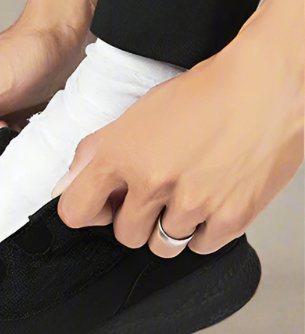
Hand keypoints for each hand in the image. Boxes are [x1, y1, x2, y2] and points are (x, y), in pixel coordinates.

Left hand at [55, 5, 303, 256]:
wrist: (264, 86)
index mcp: (119, 154)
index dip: (87, 211)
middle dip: (136, 220)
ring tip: (185, 195)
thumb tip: (69, 184)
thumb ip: (96, 153)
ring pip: (162, 246)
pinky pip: (200, 247)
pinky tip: (210, 201)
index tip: (101, 207)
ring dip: (170, 228)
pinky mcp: (229, 217)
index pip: (74, 210)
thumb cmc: (203, 94)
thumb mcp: (135, 116)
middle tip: (154, 196)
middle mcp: (151, 181)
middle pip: (125, 235)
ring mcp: (191, 203)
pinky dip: (204, 231)